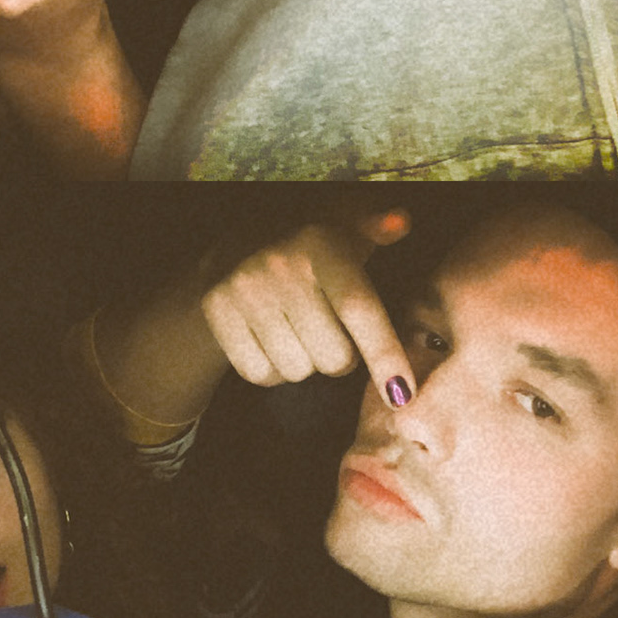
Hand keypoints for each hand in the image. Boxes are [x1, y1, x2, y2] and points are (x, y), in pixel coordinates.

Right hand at [201, 211, 415, 404]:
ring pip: (299, 370)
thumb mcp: (346, 226)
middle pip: (333, 357)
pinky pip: (261, 373)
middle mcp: (281, 267)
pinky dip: (275, 369)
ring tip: (301, 329)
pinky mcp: (215, 310)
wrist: (234, 243)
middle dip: (343, 356)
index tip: (402, 394)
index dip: (384, 355)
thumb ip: (377, 228)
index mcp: (321, 245)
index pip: (358, 310)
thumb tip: (400, 222)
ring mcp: (244, 290)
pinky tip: (275, 339)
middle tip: (333, 329)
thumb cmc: (311, 244)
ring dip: (308, 362)